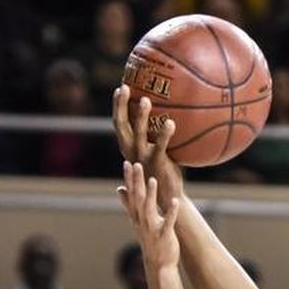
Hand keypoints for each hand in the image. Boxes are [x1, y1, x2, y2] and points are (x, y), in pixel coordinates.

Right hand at [112, 86, 183, 209]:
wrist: (166, 200)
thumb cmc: (160, 176)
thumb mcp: (153, 157)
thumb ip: (153, 140)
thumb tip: (166, 119)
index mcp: (128, 148)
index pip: (119, 124)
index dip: (117, 106)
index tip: (119, 88)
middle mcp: (132, 151)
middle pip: (122, 124)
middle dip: (121, 105)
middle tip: (124, 87)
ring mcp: (143, 157)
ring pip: (139, 133)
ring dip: (140, 116)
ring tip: (145, 100)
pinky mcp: (157, 164)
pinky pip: (160, 146)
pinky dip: (164, 134)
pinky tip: (171, 123)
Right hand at [117, 160, 179, 273]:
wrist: (158, 264)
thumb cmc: (150, 240)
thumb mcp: (137, 221)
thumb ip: (129, 204)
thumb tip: (120, 189)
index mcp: (136, 216)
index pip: (130, 194)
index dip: (128, 179)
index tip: (127, 163)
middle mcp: (142, 221)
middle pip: (137, 198)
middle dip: (136, 182)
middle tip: (136, 164)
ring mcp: (152, 228)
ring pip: (149, 209)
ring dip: (151, 194)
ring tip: (152, 180)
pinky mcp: (165, 236)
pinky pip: (168, 222)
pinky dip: (171, 212)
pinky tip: (175, 201)